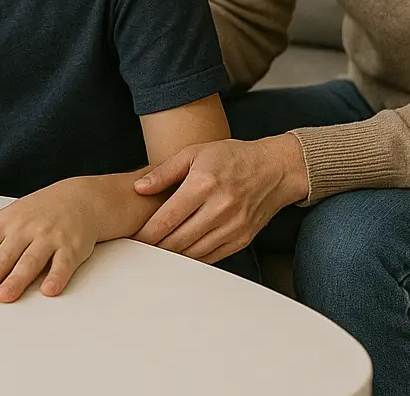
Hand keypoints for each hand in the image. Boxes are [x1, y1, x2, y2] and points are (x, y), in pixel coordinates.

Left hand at [0, 178, 101, 303]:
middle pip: (5, 255)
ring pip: (31, 260)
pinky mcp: (72, 247)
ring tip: (4, 295)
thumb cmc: (38, 211)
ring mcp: (49, 237)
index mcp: (6, 223)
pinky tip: (49, 290)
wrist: (80, 199)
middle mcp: (26, 229)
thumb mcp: (4, 217)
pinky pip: (63, 263)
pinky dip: (57, 276)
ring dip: (17, 278)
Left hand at [131, 135, 308, 263]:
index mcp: (205, 184)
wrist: (276, 169)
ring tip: (155, 251)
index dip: (147, 232)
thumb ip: (164, 172)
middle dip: (155, 246)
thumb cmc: (233, 157)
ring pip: (193, 253)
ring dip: (172, 255)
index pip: (168, 217)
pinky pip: (210, 257)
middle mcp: (220, 208)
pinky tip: (180, 253)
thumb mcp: (195, 153)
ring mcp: (233, 227)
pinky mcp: (242, 239)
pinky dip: (192, 258)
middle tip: (139, 247)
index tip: (133, 236)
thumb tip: (139, 188)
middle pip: (178, 239)